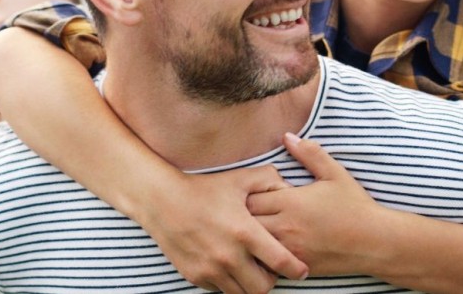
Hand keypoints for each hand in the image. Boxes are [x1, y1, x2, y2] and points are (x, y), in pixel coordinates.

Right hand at [137, 165, 308, 292]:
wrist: (162, 201)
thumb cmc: (204, 188)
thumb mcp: (240, 179)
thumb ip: (270, 181)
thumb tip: (291, 189)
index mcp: (245, 232)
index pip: (281, 262)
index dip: (295, 269)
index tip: (300, 269)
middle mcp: (229, 256)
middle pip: (263, 288)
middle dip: (271, 280)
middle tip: (269, 268)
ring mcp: (210, 269)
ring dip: (249, 284)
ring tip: (249, 268)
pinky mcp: (195, 276)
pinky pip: (220, 290)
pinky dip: (228, 283)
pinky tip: (227, 266)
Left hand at [247, 133, 391, 276]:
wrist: (376, 242)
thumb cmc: (355, 206)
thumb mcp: (335, 174)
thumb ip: (310, 153)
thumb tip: (286, 136)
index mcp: (291, 201)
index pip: (249, 198)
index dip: (248, 195)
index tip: (256, 194)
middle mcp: (286, 226)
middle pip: (245, 222)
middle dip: (243, 216)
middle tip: (250, 212)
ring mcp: (290, 249)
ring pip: (253, 244)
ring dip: (252, 236)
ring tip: (256, 229)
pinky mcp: (295, 266)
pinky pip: (267, 263)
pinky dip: (264, 255)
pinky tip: (270, 248)